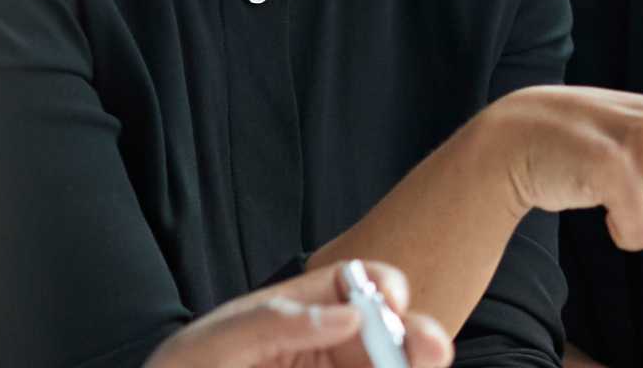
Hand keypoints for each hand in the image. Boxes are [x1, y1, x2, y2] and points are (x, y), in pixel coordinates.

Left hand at [143, 261, 452, 367]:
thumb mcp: (215, 342)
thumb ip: (277, 321)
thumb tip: (349, 311)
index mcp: (304, 311)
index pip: (360, 284)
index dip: (383, 285)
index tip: (390, 300)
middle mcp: (330, 348)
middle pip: (394, 336)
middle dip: (420, 338)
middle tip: (427, 346)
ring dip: (415, 366)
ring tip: (417, 365)